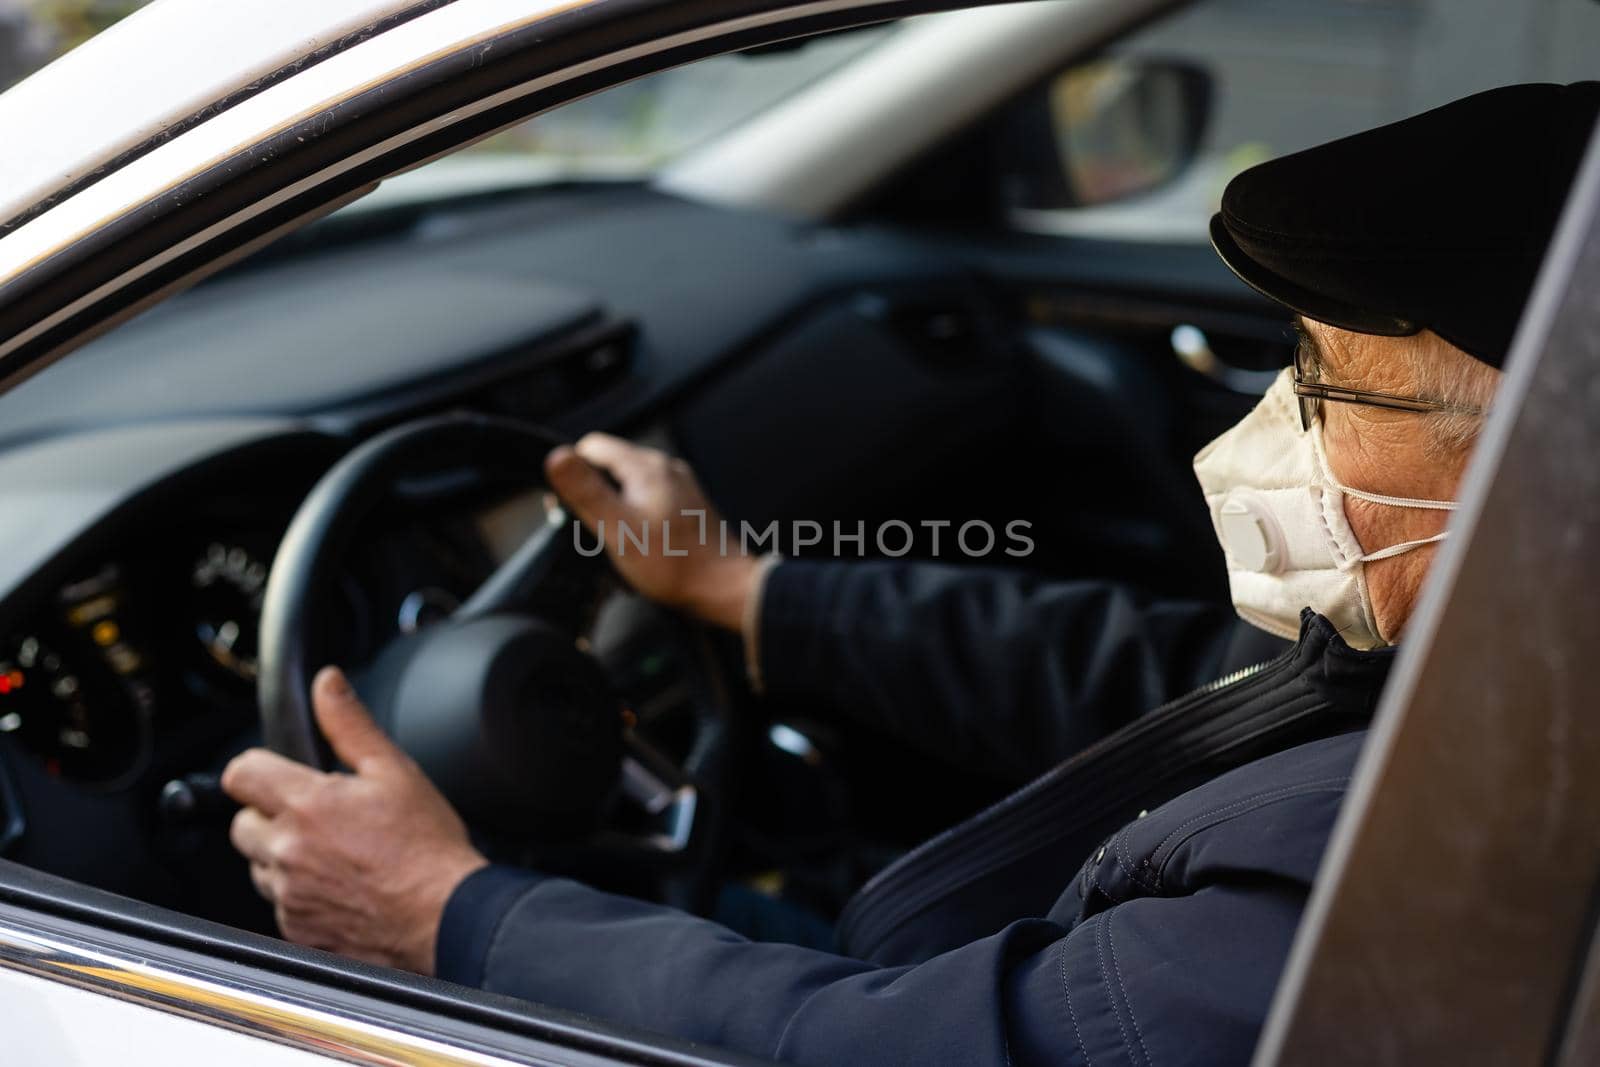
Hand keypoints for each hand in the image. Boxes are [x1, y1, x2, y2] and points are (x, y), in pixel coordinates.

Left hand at [221, 667, 486, 973]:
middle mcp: (287, 850)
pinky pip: (280, 904)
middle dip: (272, 815)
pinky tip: (340, 885)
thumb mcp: (395, 770)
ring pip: (260, 866)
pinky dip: (300, 894)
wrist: (444, 914)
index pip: (240, 774)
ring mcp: (288, 894)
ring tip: (335, 854)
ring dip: (283, 856)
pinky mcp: (296, 928)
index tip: (279, 775)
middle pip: (242, 824)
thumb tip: (328, 685)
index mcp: (307, 804)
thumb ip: (350, 724)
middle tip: (319, 817)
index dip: (259, 769)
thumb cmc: (427, 847)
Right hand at [546, 433, 763, 630]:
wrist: (724, 588)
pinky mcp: (687, 507)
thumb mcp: (617, 527)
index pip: (592, 447)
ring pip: (629, 487)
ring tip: (617, 545)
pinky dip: (635, 521)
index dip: (572, 474)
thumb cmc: (673, 564)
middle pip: (610, 467)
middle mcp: (665, 468)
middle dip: (593, 496)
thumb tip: (556, 455)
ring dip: (615, 512)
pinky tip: (638, 549)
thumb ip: (585, 490)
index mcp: (645, 467)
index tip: (567, 507)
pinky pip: (648, 503)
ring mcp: (679, 487)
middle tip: (592, 533)